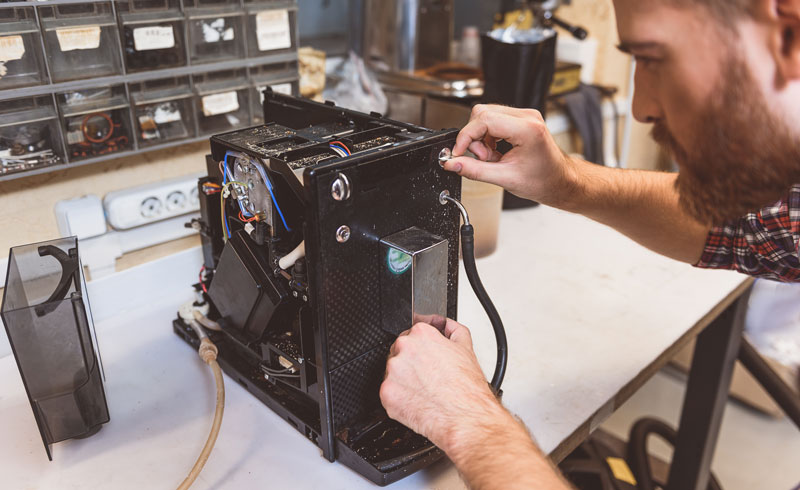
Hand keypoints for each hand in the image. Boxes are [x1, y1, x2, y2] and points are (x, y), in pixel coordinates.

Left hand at [380, 319, 502, 453]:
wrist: (465, 418)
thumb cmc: (467, 389)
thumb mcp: (467, 347)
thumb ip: (453, 329)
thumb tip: (446, 325)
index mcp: (421, 334)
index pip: (413, 333)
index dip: (423, 348)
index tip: (428, 357)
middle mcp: (403, 349)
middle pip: (400, 352)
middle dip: (412, 363)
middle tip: (429, 377)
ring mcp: (393, 371)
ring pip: (394, 373)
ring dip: (405, 380)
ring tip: (426, 391)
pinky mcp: (386, 393)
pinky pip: (389, 393)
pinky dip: (400, 398)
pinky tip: (418, 401)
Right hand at [445, 104, 578, 207]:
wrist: (560, 181)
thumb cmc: (543, 181)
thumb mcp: (505, 179)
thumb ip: (474, 170)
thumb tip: (452, 163)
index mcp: (527, 129)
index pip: (484, 120)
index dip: (466, 136)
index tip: (459, 152)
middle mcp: (527, 117)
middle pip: (482, 113)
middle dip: (474, 137)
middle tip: (482, 158)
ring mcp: (525, 116)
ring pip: (486, 115)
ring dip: (481, 138)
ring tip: (492, 157)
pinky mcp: (521, 119)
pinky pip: (494, 119)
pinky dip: (488, 136)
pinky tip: (496, 152)